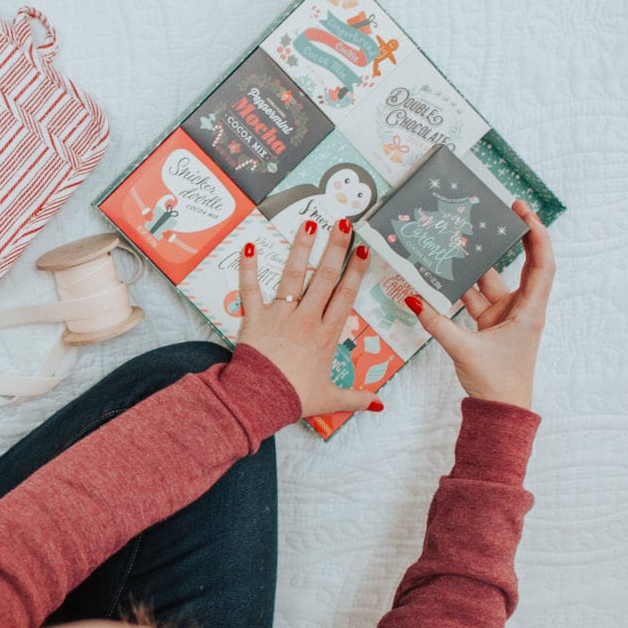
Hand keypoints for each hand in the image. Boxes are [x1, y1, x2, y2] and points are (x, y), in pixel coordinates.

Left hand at [236, 219, 382, 418]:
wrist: (260, 400)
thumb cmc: (294, 398)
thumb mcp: (330, 399)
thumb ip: (356, 397)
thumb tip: (379, 403)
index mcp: (326, 335)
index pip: (346, 296)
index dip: (356, 271)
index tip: (364, 250)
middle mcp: (306, 319)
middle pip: (324, 278)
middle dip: (335, 249)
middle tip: (343, 224)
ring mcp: (280, 316)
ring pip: (293, 276)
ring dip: (301, 249)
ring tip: (308, 224)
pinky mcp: (254, 317)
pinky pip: (250, 288)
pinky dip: (248, 268)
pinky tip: (249, 245)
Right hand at [405, 200, 554, 410]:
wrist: (500, 412)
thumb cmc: (497, 383)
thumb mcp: (465, 350)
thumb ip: (438, 324)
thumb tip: (414, 299)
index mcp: (529, 311)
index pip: (542, 264)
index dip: (536, 235)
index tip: (523, 211)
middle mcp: (521, 308)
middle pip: (522, 264)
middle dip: (511, 238)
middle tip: (498, 211)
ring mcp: (505, 315)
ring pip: (491, 281)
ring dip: (477, 264)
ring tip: (458, 239)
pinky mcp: (490, 325)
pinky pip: (475, 298)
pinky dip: (460, 288)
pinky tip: (443, 275)